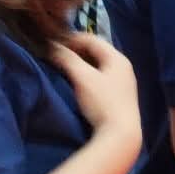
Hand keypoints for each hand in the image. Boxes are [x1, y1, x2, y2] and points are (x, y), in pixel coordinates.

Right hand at [51, 33, 141, 148]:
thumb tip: (51, 46)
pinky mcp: (119, 95)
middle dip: (74, 50)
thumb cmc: (102, 102)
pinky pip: (100, 76)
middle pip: (96, 51)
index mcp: (117, 58)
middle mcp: (123, 66)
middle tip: (55, 55)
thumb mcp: (82, 78)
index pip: (91, 39)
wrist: (120, 135)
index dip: (70, 39)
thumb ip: (67, 59)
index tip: (52, 44)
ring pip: (98, 64)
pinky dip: (87, 74)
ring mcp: (123, 81)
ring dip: (80, 63)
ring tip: (62, 67)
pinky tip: (77, 82)